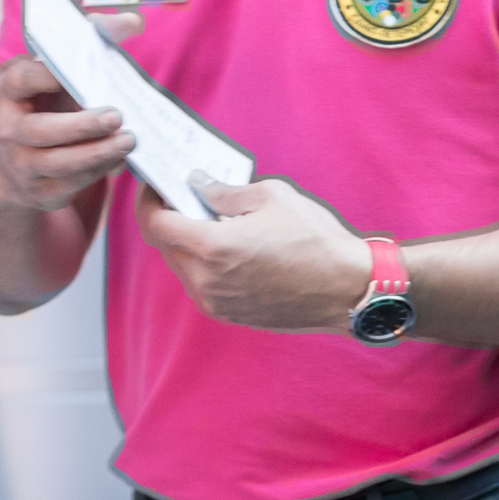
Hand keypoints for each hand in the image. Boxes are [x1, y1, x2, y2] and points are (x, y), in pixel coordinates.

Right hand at [0, 13, 145, 210]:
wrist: (11, 166)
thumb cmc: (46, 107)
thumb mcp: (57, 77)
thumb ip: (92, 44)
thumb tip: (132, 22)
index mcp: (9, 92)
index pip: (20, 79)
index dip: (45, 75)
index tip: (70, 70)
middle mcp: (8, 130)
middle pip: (39, 130)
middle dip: (79, 125)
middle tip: (116, 116)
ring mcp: (20, 164)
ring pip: (58, 163)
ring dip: (97, 153)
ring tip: (129, 140)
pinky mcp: (40, 192)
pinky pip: (71, 184)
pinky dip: (99, 172)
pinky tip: (120, 159)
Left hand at [137, 177, 373, 331]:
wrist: (348, 289)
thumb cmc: (316, 240)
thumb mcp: (273, 196)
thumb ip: (226, 191)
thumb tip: (199, 185)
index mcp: (213, 246)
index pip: (155, 222)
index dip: (150, 201)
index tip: (157, 187)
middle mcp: (206, 279)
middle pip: (164, 245)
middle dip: (169, 219)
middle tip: (186, 200)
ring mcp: (215, 301)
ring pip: (182, 266)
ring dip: (187, 244)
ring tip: (213, 225)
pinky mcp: (228, 314)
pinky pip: (201, 284)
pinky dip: (204, 264)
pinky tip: (230, 250)